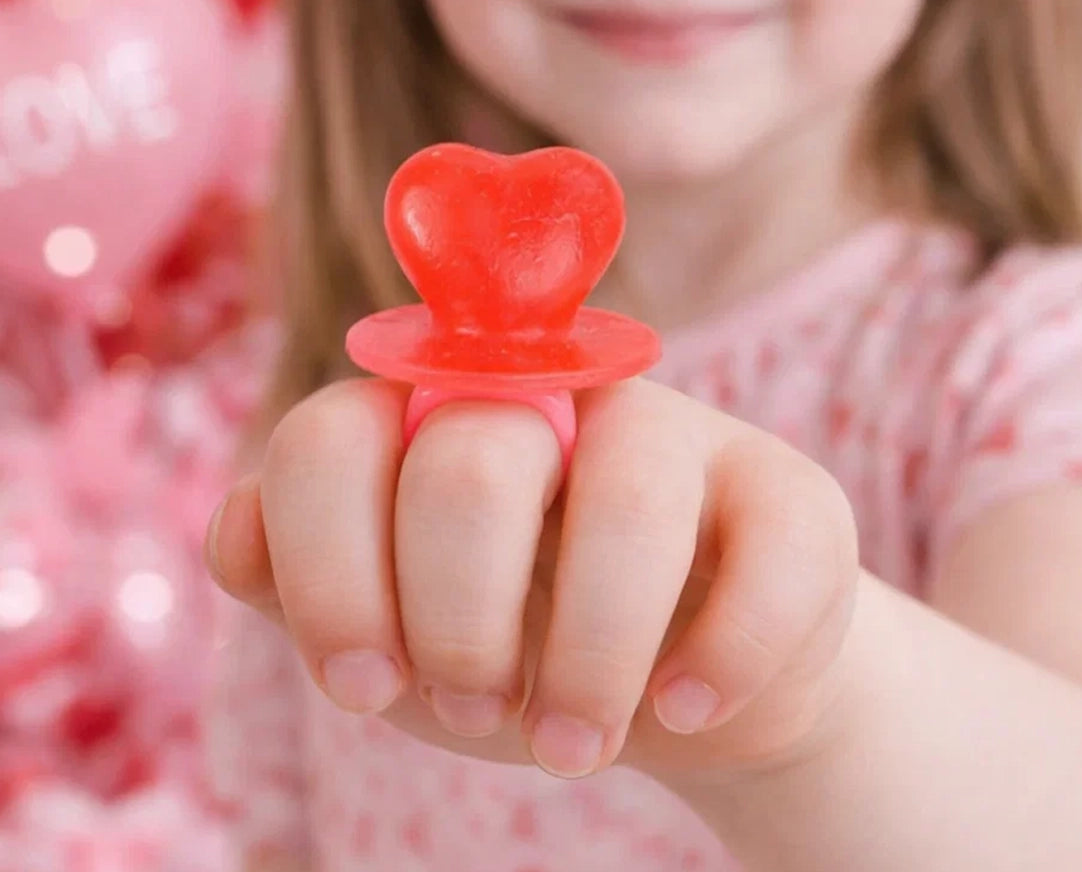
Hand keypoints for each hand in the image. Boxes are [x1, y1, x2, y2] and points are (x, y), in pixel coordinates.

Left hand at [206, 377, 858, 788]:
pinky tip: (686, 706)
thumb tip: (236, 536)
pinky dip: (720, 658)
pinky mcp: (787, 490)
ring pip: (627, 497)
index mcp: (434, 418)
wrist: (684, 681)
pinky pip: (767, 557)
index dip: (330, 568)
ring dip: (589, 659)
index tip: (365, 683)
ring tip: (575, 740)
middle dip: (459, 623)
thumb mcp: (399, 633)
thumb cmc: (521, 646)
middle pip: (469, 464)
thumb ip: (303, 580)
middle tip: (478, 704)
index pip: (333, 436)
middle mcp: (553, 398)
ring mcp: (675, 434)